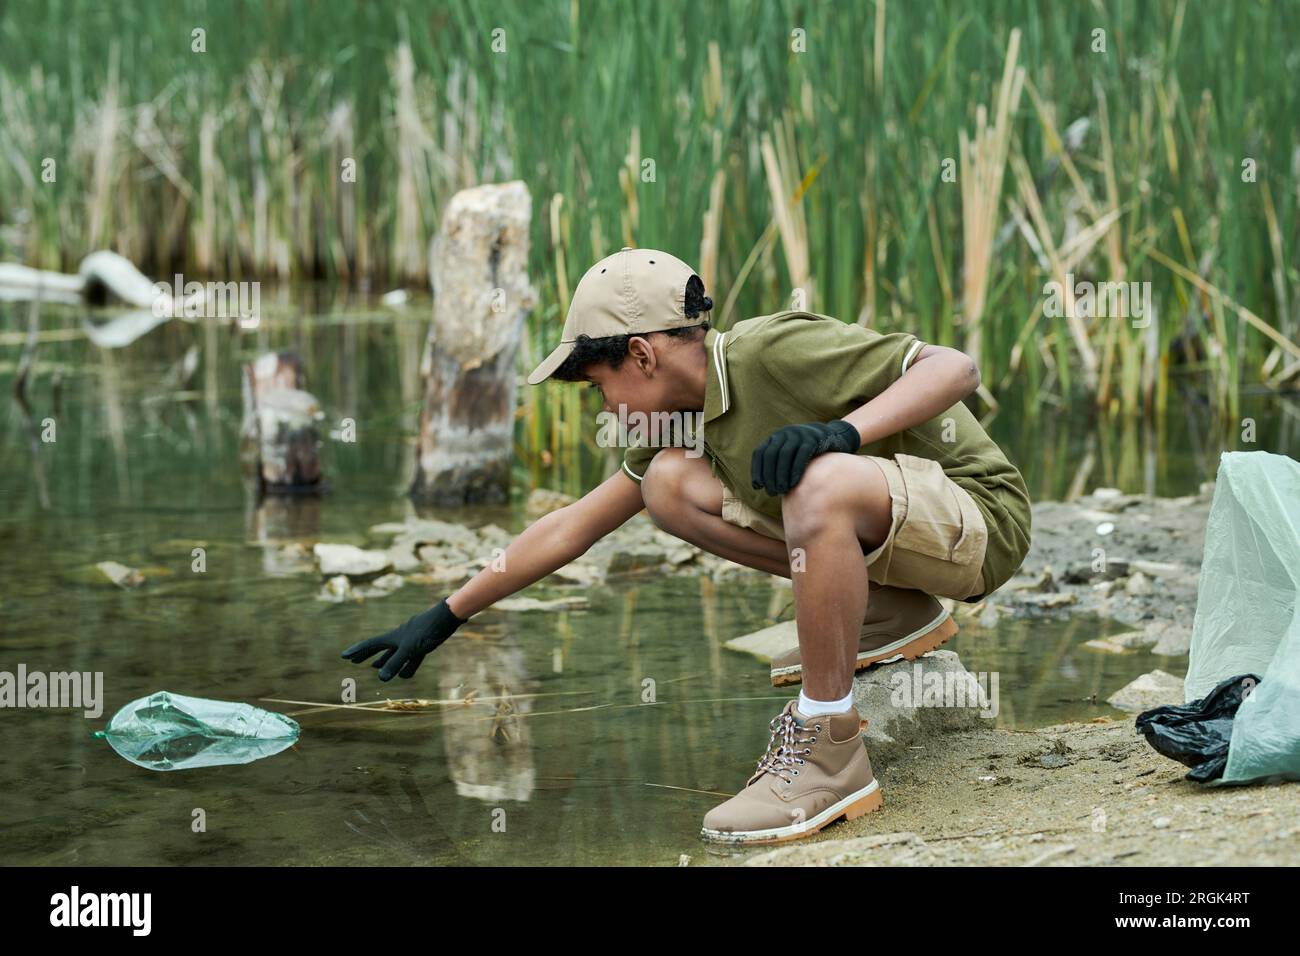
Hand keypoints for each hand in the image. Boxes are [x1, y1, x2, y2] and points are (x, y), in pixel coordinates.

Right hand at [340, 598, 466, 680]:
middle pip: (378, 649)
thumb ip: (395, 663)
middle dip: (365, 655)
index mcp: (393, 637)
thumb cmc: (426, 631)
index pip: (370, 645)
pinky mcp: (422, 645)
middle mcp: (399, 639)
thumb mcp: (410, 649)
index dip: (357, 651)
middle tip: (353, 660)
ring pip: (393, 654)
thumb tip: (380, 678)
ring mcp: (410, 642)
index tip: (343, 656)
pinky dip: (405, 667)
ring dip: (383, 661)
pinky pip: (410, 659)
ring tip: (373, 667)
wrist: (447, 618)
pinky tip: (404, 674)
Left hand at [750, 419, 859, 495]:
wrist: (832, 437)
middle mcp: (785, 433)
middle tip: (771, 492)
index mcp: (776, 437)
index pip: (760, 453)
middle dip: (769, 475)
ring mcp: (799, 434)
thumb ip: (776, 465)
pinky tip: (793, 483)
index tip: (758, 486)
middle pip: (771, 455)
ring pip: (784, 455)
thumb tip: (758, 487)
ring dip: (780, 475)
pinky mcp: (813, 438)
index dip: (757, 471)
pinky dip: (795, 470)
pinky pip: (801, 454)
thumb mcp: (789, 455)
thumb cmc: (807, 453)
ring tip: (781, 491)